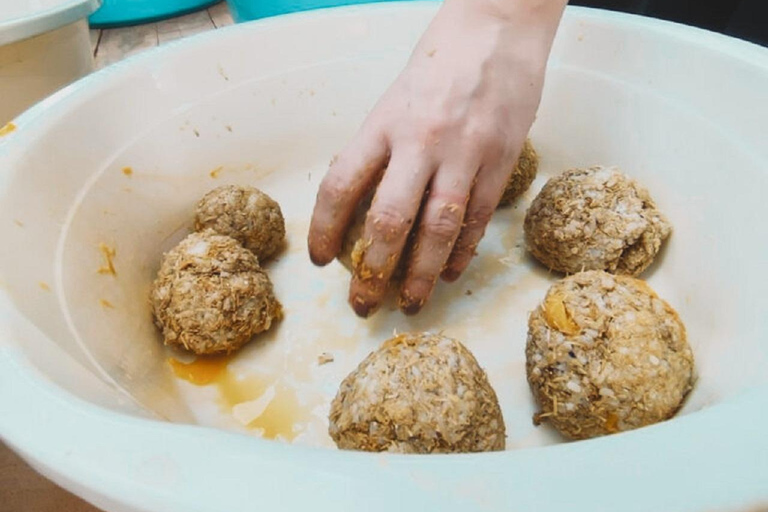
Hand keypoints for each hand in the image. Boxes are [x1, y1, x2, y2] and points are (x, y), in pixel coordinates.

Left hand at [308, 0, 565, 316]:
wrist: (498, 26)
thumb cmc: (440, 62)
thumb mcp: (394, 99)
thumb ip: (380, 149)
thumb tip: (362, 207)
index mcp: (383, 122)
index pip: (341, 185)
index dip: (323, 228)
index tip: (319, 258)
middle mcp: (421, 140)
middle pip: (388, 219)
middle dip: (372, 271)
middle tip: (362, 303)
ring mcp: (465, 152)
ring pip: (437, 229)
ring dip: (420, 275)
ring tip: (409, 304)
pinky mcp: (501, 160)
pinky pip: (478, 219)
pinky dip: (462, 252)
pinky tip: (449, 273)